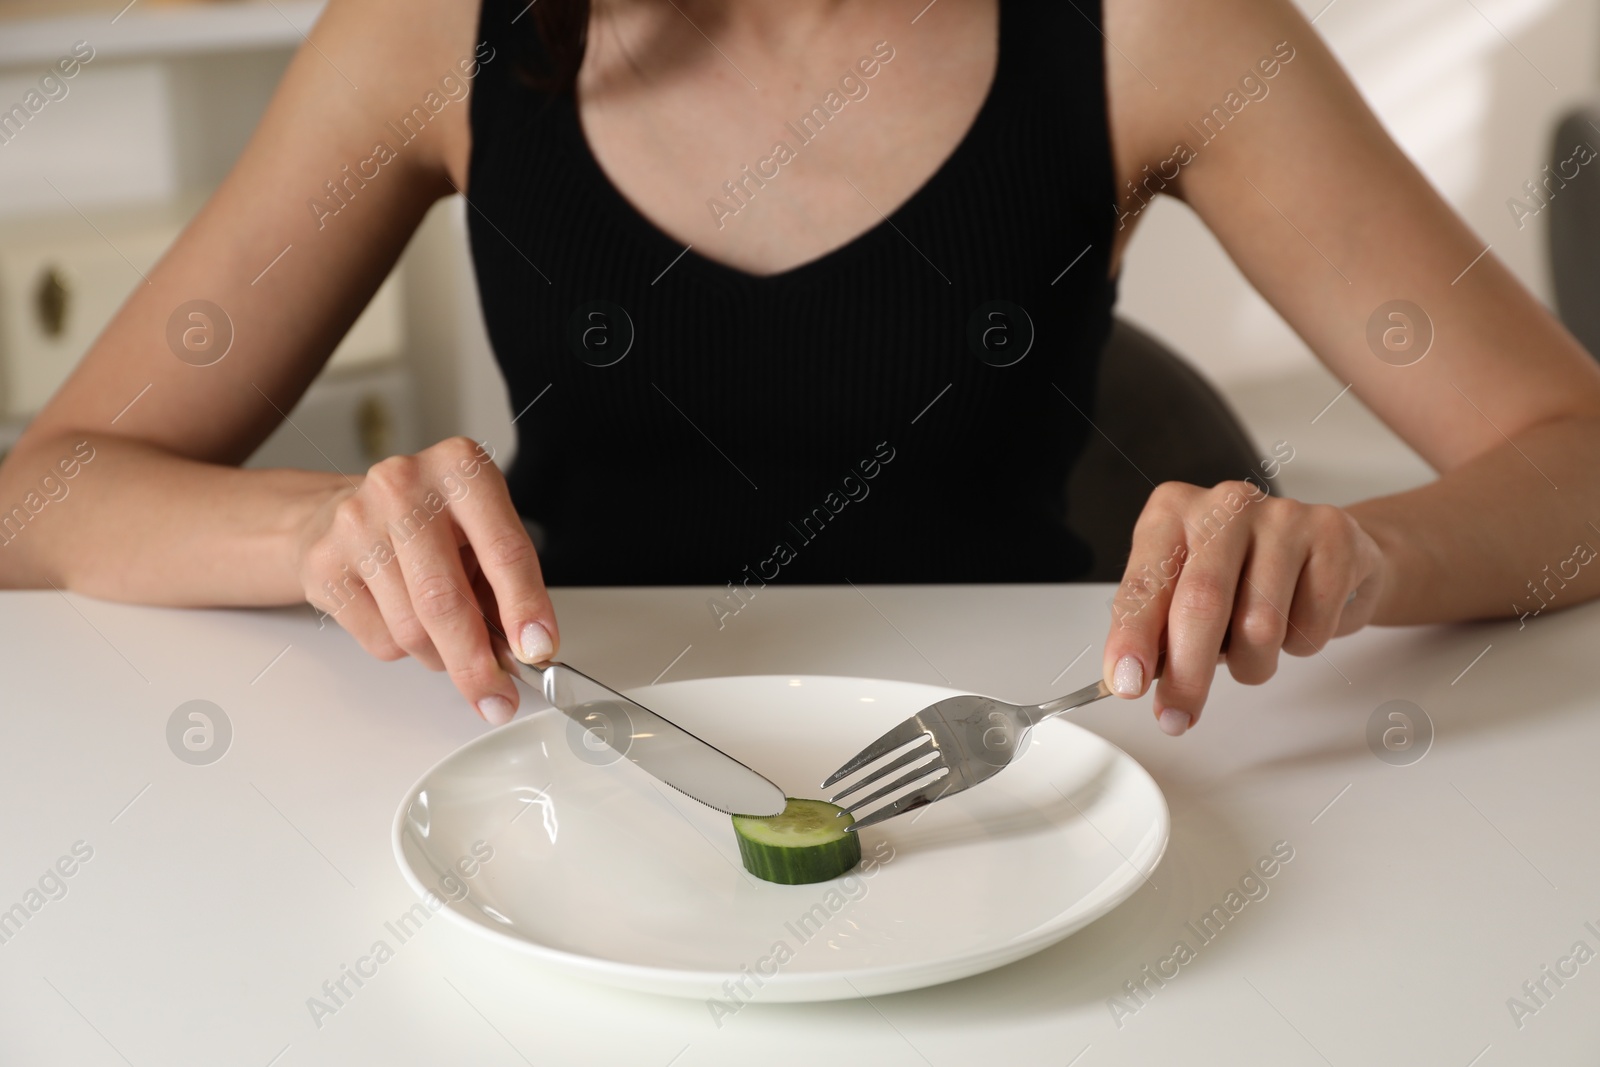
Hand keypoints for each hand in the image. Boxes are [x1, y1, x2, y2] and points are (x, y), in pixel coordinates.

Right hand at [293, 436, 558, 724]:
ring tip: (445, 636)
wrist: (336, 514)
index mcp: (460, 469)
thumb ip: (505, 587)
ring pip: (412, 630)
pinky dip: (405, 650)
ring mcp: (357, 523)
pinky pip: (380, 640)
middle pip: (445, 600)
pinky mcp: (324, 563)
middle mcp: (405, 486)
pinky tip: (401, 616)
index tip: (538, 649)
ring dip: (440, 656)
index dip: (525, 607)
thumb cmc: (426, 525)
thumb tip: (525, 649)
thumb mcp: (479, 535)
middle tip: (496, 697)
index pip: (504, 550)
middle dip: (476, 663)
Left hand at [1101, 480, 1386, 734]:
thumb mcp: (1185, 592)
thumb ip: (1158, 627)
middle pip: (1203, 602)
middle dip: (1188, 673)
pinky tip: (1297, 620)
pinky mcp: (1332, 536)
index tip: (1127, 683)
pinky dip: (1300, 645)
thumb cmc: (1244, 574)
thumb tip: (1134, 677)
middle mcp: (1224, 505)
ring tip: (1252, 653)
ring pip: (1261, 625)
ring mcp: (1282, 516)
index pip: (1145, 582)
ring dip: (1251, 664)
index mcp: (1172, 512)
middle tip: (1178, 714)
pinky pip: (1311, 626)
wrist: (1326, 548)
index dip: (1133, 637)